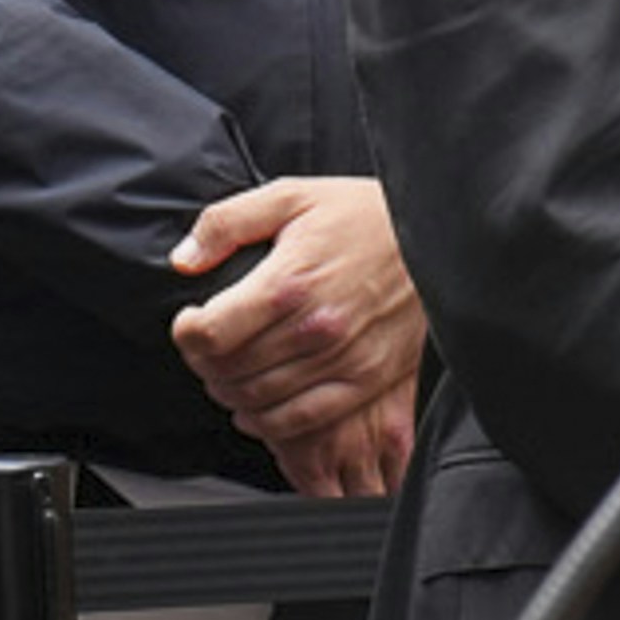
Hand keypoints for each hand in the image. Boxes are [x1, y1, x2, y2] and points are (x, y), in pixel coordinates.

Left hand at [171, 173, 422, 499]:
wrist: (435, 238)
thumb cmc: (361, 215)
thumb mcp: (289, 197)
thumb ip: (227, 224)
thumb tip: (184, 260)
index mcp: (288, 284)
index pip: (209, 334)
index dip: (186, 332)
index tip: (189, 321)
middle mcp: (314, 329)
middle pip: (228, 370)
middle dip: (204, 362)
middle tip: (206, 347)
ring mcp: (341, 361)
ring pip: (257, 399)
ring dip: (229, 391)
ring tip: (227, 372)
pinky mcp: (364, 381)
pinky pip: (301, 420)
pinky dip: (267, 422)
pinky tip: (255, 407)